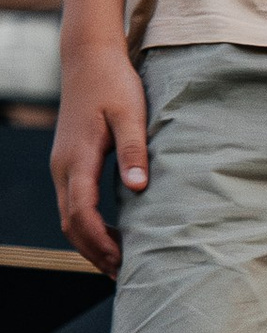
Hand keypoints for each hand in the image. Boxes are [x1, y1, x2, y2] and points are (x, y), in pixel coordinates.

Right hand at [53, 34, 147, 274]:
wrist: (89, 58)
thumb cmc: (114, 83)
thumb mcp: (131, 113)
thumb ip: (135, 151)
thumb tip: (138, 188)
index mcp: (77, 158)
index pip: (81, 212)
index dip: (99, 241)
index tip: (120, 262)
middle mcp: (63, 167)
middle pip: (70, 222)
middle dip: (93, 251)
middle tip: (123, 274)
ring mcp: (62, 166)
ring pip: (68, 216)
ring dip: (89, 242)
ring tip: (118, 264)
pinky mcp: (69, 163)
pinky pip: (72, 204)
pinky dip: (87, 226)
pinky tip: (110, 236)